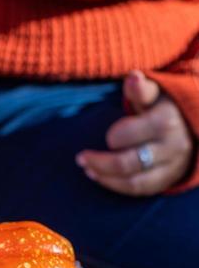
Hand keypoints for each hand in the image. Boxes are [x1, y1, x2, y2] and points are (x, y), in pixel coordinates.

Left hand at [75, 70, 194, 194]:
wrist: (192, 125)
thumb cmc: (163, 106)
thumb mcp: (155, 93)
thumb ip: (140, 89)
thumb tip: (133, 77)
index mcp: (166, 121)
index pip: (131, 135)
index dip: (113, 137)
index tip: (106, 136)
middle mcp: (172, 146)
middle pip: (128, 162)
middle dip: (100, 162)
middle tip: (81, 157)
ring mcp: (172, 166)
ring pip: (133, 181)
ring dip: (105, 177)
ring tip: (87, 168)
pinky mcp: (168, 180)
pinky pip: (139, 190)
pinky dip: (116, 186)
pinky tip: (99, 177)